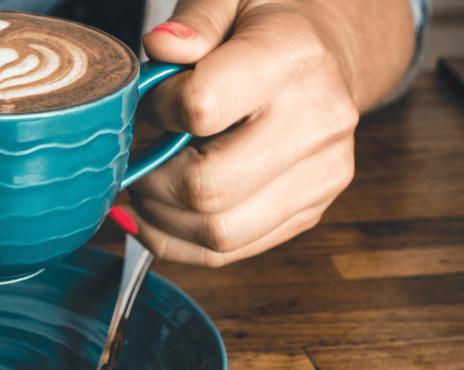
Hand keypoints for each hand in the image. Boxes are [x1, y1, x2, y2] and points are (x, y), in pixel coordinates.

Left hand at [125, 0, 414, 265]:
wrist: (328, 56)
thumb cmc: (266, 26)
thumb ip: (194, 20)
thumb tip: (161, 47)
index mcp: (293, 58)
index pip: (201, 108)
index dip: (157, 109)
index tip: (153, 100)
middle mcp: (318, 122)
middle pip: (207, 187)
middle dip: (151, 179)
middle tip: (135, 158)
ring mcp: (322, 175)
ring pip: (218, 232)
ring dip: (160, 218)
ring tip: (144, 186)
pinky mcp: (311, 211)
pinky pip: (230, 251)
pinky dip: (179, 241)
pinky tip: (157, 214)